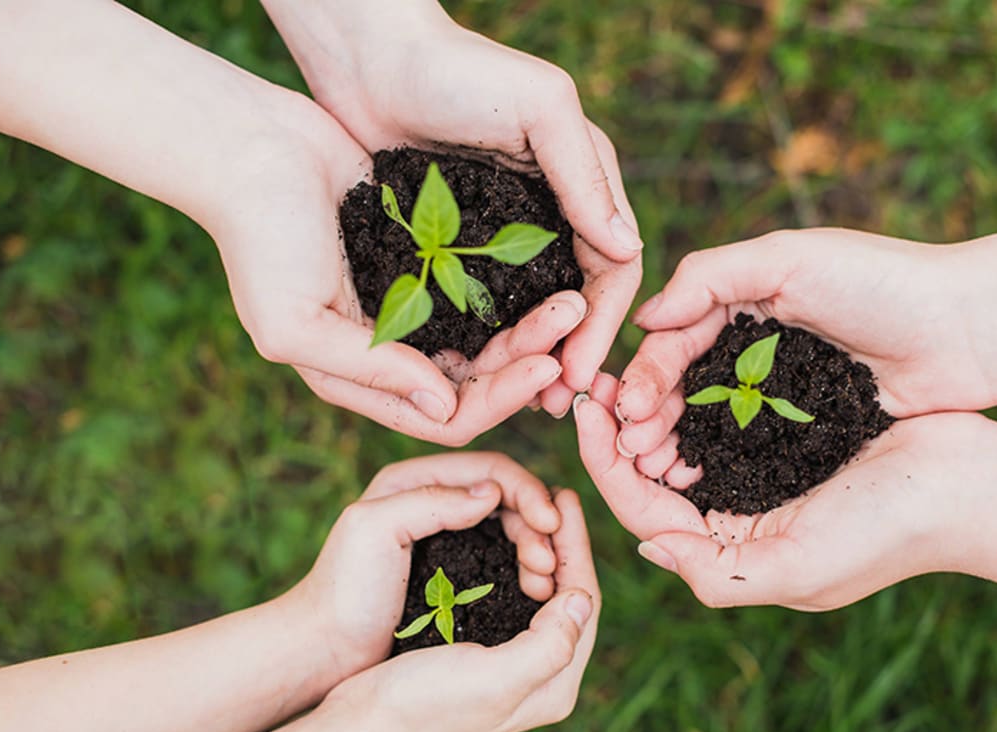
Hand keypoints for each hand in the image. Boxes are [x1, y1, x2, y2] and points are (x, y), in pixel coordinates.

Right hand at [210, 94, 586, 444]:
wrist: (253, 149)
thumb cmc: (260, 240)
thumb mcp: (294, 322)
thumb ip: (368, 370)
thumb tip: (446, 407)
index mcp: (363, 378)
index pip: (448, 415)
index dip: (500, 399)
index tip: (547, 364)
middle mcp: (395, 353)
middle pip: (480, 379)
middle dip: (529, 358)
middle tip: (574, 319)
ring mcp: (415, 307)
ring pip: (490, 336)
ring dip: (532, 324)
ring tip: (572, 297)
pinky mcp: (429, 262)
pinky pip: (484, 290)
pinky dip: (516, 289)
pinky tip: (549, 271)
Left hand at [260, 0, 642, 408]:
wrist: (368, 60)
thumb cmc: (459, 70)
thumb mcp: (539, 108)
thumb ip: (584, 175)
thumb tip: (628, 249)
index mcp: (583, 185)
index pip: (613, 268)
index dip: (603, 325)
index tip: (582, 375)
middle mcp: (552, 215)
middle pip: (575, 301)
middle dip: (570, 353)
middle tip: (554, 405)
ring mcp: (504, 234)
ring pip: (530, 311)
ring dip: (529, 356)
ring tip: (518, 399)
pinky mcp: (457, 244)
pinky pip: (482, 303)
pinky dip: (485, 338)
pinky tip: (473, 370)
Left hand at [287, 452, 569, 683]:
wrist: (322, 650)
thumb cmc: (342, 592)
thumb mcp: (374, 531)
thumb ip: (431, 501)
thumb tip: (492, 492)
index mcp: (414, 480)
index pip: (490, 468)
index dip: (526, 491)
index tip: (550, 525)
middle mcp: (434, 500)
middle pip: (506, 497)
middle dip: (536, 524)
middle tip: (548, 563)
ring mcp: (446, 536)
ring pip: (509, 528)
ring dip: (535, 548)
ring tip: (544, 581)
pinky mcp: (454, 570)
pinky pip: (502, 557)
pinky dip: (523, 568)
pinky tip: (535, 589)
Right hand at [320, 488, 598, 731]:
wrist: (361, 730)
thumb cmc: (422, 707)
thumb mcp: (494, 680)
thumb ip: (550, 644)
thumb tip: (584, 597)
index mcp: (554, 684)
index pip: (584, 600)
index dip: (577, 545)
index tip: (565, 496)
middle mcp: (541, 677)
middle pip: (568, 595)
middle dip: (562, 543)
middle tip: (550, 496)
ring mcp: (512, 666)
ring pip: (542, 595)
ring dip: (538, 551)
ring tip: (529, 512)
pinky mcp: (482, 654)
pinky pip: (513, 599)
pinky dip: (511, 565)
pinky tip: (500, 540)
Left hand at [576, 372, 983, 608]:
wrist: (969, 483)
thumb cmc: (888, 530)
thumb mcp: (797, 569)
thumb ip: (716, 572)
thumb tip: (647, 549)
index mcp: (734, 556)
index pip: (647, 514)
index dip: (606, 466)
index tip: (582, 413)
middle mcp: (740, 522)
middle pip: (655, 480)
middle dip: (619, 436)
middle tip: (594, 384)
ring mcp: (762, 481)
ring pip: (683, 448)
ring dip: (650, 414)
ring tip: (625, 373)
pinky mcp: (786, 441)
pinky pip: (722, 420)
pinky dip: (693, 398)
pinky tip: (675, 366)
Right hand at [614, 229, 993, 457]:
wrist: (969, 331)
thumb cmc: (882, 282)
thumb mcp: (790, 257)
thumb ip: (711, 275)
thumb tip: (645, 317)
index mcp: (745, 301)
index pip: (676, 338)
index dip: (647, 373)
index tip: (624, 409)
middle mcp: (756, 346)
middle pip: (686, 385)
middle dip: (652, 416)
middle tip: (629, 451)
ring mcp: (782, 390)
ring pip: (714, 421)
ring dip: (678, 443)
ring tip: (654, 472)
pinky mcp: (810, 426)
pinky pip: (754, 446)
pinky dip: (721, 461)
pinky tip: (698, 481)